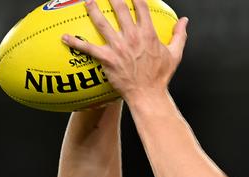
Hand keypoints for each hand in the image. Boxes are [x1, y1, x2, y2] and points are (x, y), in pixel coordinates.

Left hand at [61, 0, 187, 99]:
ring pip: (101, 23)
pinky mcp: (107, 59)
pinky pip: (88, 48)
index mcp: (149, 34)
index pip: (141, 6)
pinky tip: (64, 37)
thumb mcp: (175, 54)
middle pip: (119, 8)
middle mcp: (133, 37)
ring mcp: (119, 47)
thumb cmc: (161, 76)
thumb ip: (179, 35)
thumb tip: (184, 21)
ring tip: (87, 1)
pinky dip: (75, 42)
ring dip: (92, 9)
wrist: (148, 95)